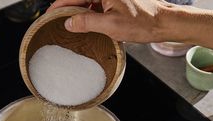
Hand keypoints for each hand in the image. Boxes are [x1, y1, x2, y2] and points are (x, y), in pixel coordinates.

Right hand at [48, 0, 179, 42]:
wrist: (164, 23)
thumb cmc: (143, 23)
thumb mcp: (110, 26)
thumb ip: (86, 22)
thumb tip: (68, 22)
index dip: (59, 5)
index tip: (49, 15)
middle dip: (67, 8)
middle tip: (55, 21)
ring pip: (88, 1)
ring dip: (79, 12)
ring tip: (68, 25)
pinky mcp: (117, 0)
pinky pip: (98, 5)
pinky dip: (90, 14)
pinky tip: (85, 24)